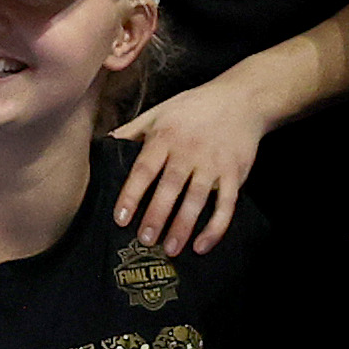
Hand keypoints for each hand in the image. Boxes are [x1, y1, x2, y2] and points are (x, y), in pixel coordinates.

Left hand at [108, 68, 269, 251]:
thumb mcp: (160, 111)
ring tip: (170, 249)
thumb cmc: (195, 106)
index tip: (121, 218)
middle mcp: (189, 151)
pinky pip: (226, 205)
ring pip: (197, 199)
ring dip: (183, 226)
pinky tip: (202, 245)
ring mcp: (214, 163)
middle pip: (170, 188)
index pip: (144, 169)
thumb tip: (106, 144)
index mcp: (166, 136)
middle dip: (157, 216)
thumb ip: (133, 130)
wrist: (242, 99)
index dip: (131, 195)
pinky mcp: (235, 173)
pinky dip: (216, 227)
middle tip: (145, 240)